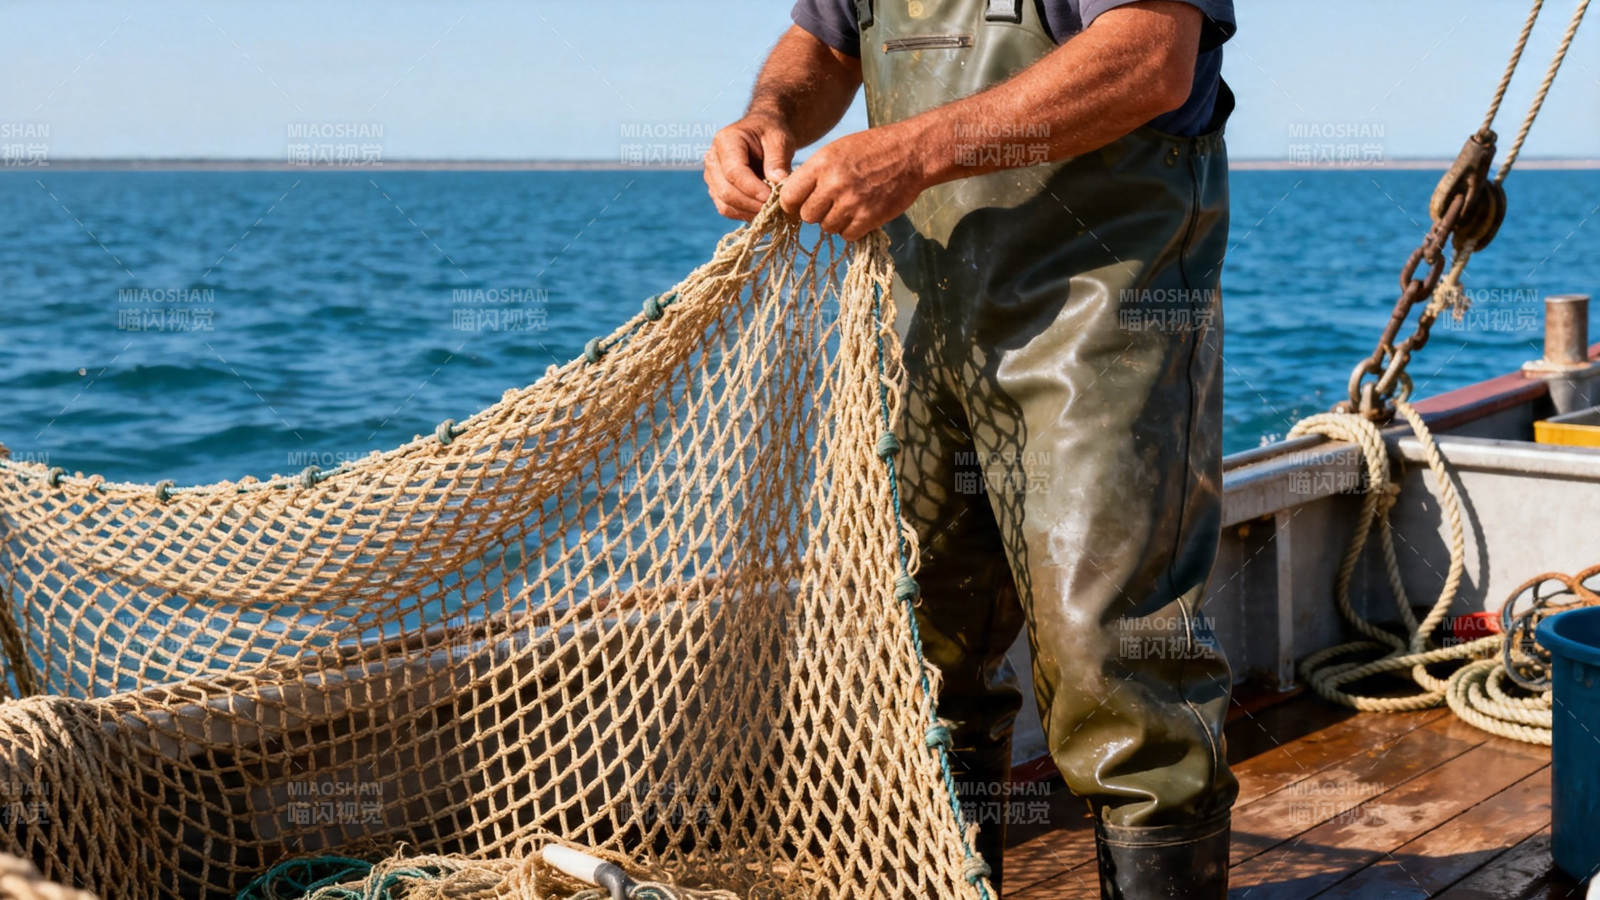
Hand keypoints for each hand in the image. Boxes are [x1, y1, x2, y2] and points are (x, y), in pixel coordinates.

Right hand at [703, 114, 794, 220]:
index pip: (734, 172)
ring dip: (749, 212)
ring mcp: (711, 177)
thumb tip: (778, 183)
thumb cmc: (770, 134)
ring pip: (725, 204)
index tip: (772, 198)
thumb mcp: (779, 139)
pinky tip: (762, 212)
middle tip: (776, 209)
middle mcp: (712, 159)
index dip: (753, 189)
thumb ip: (778, 159)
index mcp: (725, 141)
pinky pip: (727, 209)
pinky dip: (745, 214)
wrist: (762, 134)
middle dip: (752, 204)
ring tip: (771, 211)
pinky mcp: (716, 190)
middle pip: (726, 191)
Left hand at [778, 125, 927, 240]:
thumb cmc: (872, 149)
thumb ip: (814, 173)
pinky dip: (852, 229)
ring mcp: (851, 202)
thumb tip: (792, 197)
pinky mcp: (869, 217)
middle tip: (831, 204)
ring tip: (850, 206)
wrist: (911, 152)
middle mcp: (833, 183)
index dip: (792, 204)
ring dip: (835, 221)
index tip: (799, 205)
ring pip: (827, 227)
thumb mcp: (836, 150)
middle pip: (807, 216)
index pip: (789, 196)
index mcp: (821, 164)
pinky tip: (861, 214)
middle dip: (816, 213)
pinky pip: (847, 235)